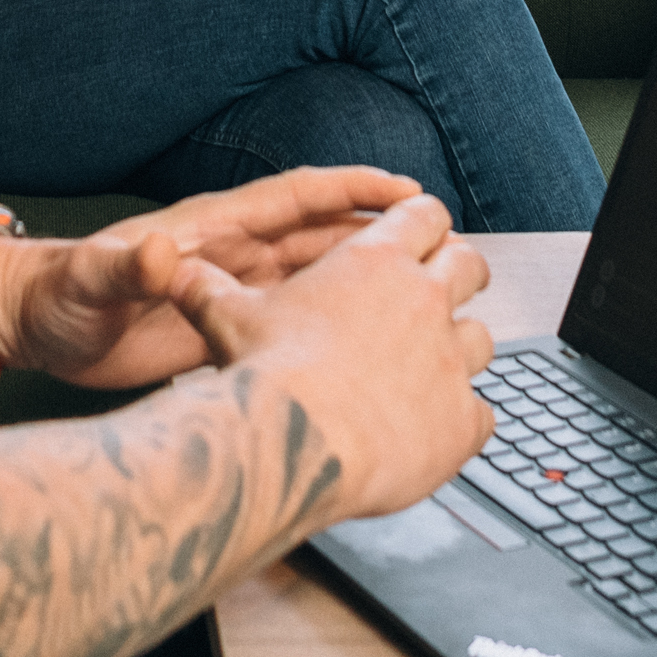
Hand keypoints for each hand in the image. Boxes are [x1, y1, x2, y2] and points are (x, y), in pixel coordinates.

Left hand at [0, 165, 429, 388]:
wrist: (33, 332)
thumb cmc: (59, 296)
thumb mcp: (91, 280)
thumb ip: (127, 267)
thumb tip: (158, 253)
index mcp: (211, 230)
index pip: (295, 197)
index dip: (350, 188)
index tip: (404, 187)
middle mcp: (231, 256)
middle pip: (320, 235)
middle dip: (379, 232)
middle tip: (439, 239)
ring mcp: (231, 293)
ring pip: (314, 280)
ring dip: (363, 278)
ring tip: (422, 289)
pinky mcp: (223, 331)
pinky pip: (290, 321)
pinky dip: (329, 325)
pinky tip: (364, 346)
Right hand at [169, 193, 496, 529]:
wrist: (295, 441)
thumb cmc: (266, 374)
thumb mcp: (229, 317)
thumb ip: (208, 289)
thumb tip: (171, 271)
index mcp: (377, 261)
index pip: (423, 215)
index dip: (423, 221)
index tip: (423, 233)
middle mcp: (425, 299)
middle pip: (470, 264)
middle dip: (463, 272)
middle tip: (450, 288)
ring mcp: (450, 359)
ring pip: (483, 338)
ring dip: (464, 348)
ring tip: (442, 366)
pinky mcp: (462, 419)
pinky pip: (485, 414)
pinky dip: (466, 421)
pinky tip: (443, 431)